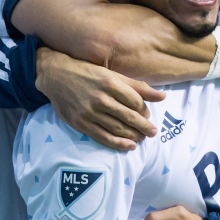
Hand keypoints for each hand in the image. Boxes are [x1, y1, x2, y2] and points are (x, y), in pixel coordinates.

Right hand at [35, 47, 164, 150]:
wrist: (57, 75)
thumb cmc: (88, 73)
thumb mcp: (113, 75)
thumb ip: (138, 87)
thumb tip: (162, 97)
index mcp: (110, 83)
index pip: (135, 102)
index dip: (144, 110)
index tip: (147, 115)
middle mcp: (101, 99)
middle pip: (129, 117)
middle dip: (143, 127)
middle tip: (153, 132)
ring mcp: (89, 112)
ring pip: (117, 128)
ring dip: (133, 136)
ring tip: (142, 138)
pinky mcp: (80, 123)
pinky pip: (102, 137)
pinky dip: (118, 144)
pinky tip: (129, 146)